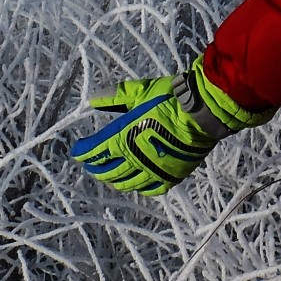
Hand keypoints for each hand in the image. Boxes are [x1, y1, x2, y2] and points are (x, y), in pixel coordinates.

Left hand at [71, 57, 272, 194]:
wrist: (203, 112)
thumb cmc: (170, 98)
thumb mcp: (140, 91)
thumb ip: (115, 97)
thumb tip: (92, 99)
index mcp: (124, 138)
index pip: (96, 151)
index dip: (83, 152)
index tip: (77, 150)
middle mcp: (135, 159)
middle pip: (109, 171)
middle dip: (97, 168)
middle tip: (92, 165)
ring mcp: (153, 170)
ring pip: (127, 183)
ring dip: (115, 181)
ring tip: (111, 178)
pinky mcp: (171, 176)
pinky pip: (151, 189)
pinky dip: (141, 188)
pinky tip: (138, 184)